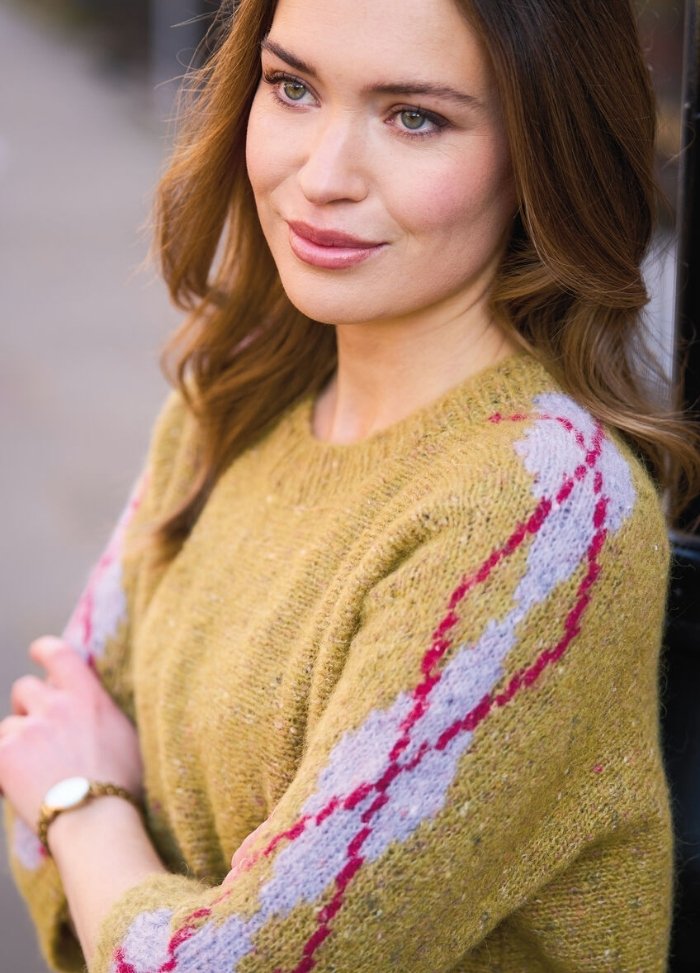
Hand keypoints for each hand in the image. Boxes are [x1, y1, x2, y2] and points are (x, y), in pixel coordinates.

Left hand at [0, 636, 142, 830]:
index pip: (58, 653)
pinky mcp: (5, 754)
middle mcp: (56, 704)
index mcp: (87, 695)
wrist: (96, 819)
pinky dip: (2, 768)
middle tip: (39, 735)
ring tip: (33, 771)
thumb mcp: (124, 734)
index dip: (43, 650)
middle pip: (25, 688)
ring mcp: (28, 729)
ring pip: (8, 725)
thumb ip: (100, 710)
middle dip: (28, 707)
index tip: (38, 652)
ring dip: (16, 741)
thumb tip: (89, 704)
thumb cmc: (122, 784)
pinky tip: (12, 787)